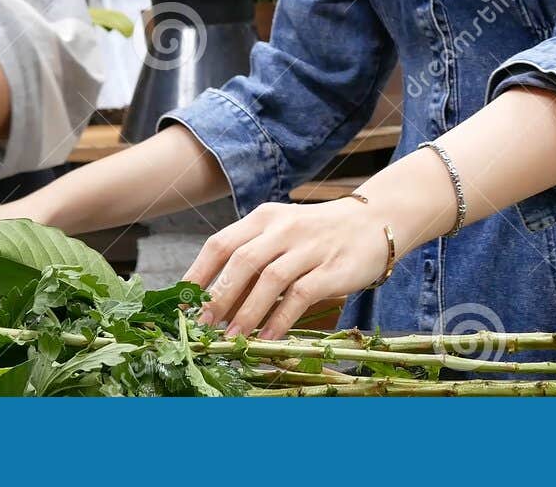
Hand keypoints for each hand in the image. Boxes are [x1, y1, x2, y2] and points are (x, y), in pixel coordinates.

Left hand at [184, 200, 390, 339]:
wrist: (374, 221)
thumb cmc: (318, 234)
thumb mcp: (282, 234)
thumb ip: (253, 258)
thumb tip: (214, 300)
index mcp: (264, 218)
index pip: (220, 243)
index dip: (198, 274)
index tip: (181, 303)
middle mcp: (283, 228)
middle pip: (241, 261)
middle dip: (217, 296)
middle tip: (201, 325)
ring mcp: (309, 247)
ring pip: (269, 279)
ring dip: (246, 312)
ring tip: (231, 337)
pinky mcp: (332, 268)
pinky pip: (300, 295)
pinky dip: (280, 318)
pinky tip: (268, 337)